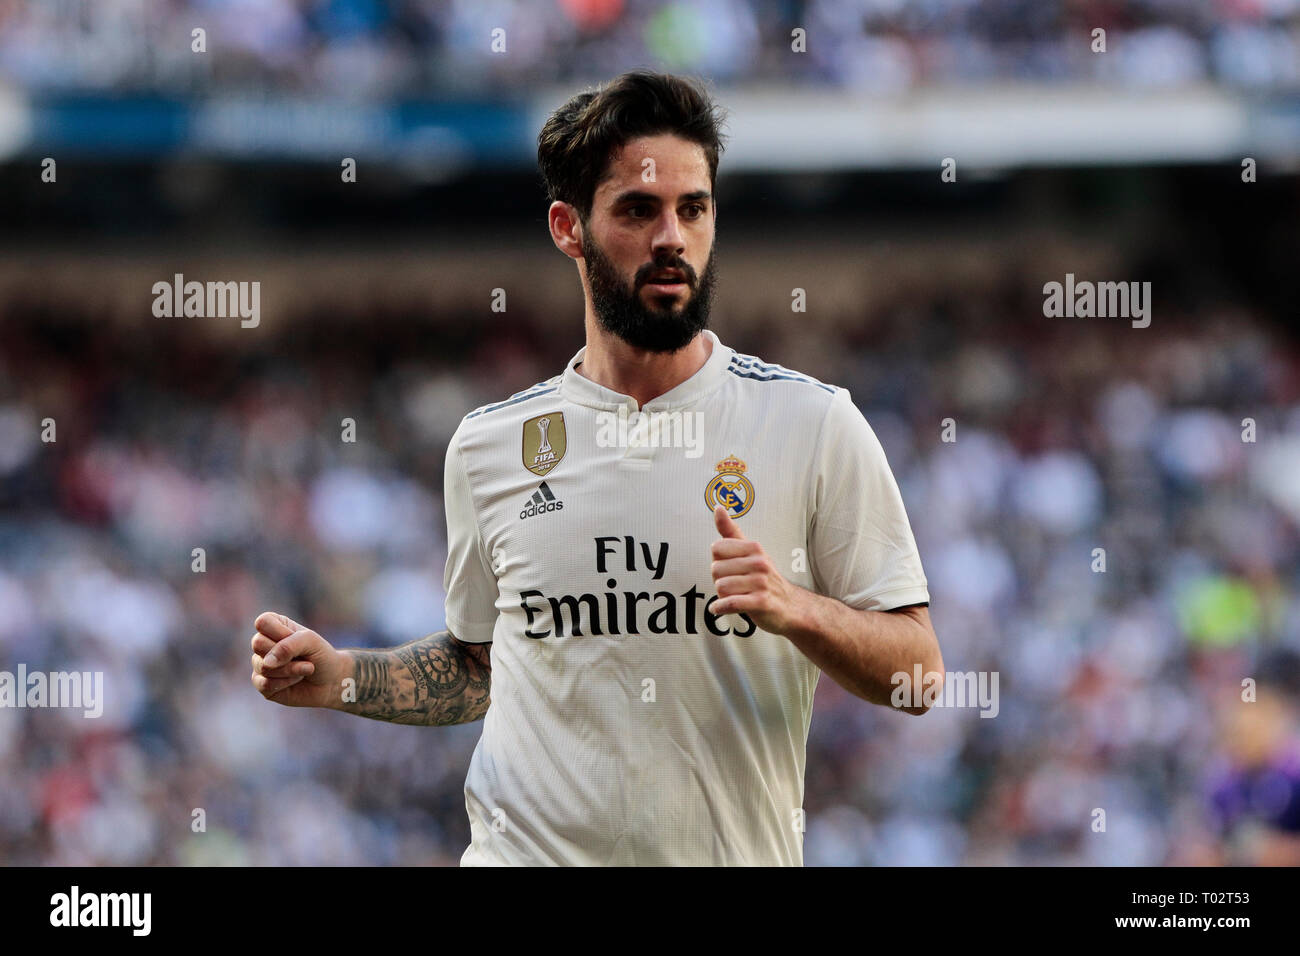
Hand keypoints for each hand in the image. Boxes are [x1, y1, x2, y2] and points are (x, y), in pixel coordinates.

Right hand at [249, 611, 348, 707]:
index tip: (296, 638)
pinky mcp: (261, 684)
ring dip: (291, 670)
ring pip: (264, 666)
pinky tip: (296, 680)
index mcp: (273, 626)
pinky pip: (265, 684)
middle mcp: (263, 645)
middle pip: (258, 644)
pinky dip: (286, 682)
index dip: (280, 632)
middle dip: (287, 653)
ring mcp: (261, 665)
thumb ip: (288, 646)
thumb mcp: (310, 641)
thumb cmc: (321, 655)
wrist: (331, 680)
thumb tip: (266, 663)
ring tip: (305, 669)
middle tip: (304, 656)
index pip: (262, 622)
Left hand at [709, 504, 802, 634]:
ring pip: (721, 586)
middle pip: (716, 569)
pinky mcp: (761, 602)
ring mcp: (762, 583)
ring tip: (733, 596)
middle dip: (719, 580)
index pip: (717, 548)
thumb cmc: (765, 578)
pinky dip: (720, 607)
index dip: (718, 561)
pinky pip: (731, 602)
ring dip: (721, 595)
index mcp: (755, 548)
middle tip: (733, 585)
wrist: (790, 607)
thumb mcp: (751, 552)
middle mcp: (759, 563)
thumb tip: (718, 508)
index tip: (729, 568)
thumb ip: (731, 532)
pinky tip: (719, 608)